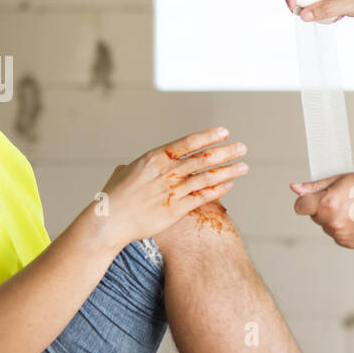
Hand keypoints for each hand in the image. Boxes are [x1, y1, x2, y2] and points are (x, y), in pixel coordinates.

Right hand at [95, 128, 248, 249]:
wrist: (109, 221)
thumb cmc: (113, 196)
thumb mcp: (123, 172)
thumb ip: (135, 166)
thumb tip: (130, 165)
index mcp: (154, 158)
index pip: (188, 143)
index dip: (208, 137)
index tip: (224, 132)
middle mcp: (166, 172)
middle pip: (203, 159)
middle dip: (225, 152)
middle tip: (242, 147)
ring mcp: (172, 191)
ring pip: (207, 178)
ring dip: (228, 171)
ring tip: (244, 166)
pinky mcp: (176, 210)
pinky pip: (202, 197)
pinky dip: (217, 190)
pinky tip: (229, 185)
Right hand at [282, 0, 353, 23]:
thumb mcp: (347, 5)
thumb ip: (324, 10)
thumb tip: (303, 16)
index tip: (293, 8)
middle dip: (304, 3)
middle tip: (318, 14)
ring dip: (316, 8)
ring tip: (335, 13)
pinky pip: (315, 0)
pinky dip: (322, 9)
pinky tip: (337, 12)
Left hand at [290, 171, 353, 248]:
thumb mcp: (341, 179)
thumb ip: (315, 186)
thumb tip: (296, 189)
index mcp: (328, 205)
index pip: (300, 206)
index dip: (305, 199)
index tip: (312, 197)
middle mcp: (333, 223)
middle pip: (314, 216)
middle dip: (323, 208)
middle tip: (344, 198)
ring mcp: (341, 236)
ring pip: (326, 226)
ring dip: (333, 218)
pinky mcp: (348, 243)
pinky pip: (337, 235)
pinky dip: (343, 227)